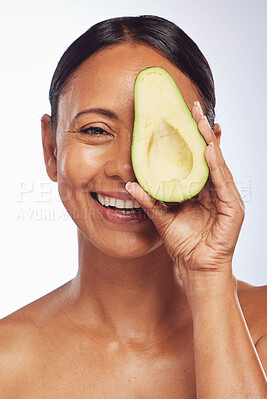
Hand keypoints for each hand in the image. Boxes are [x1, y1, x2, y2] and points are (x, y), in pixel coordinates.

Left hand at [126, 102, 244, 285]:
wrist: (196, 268)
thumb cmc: (184, 245)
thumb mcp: (163, 218)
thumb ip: (150, 200)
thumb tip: (130, 185)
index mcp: (200, 191)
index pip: (197, 160)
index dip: (191, 139)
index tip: (183, 118)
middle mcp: (215, 190)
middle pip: (209, 156)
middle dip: (202, 132)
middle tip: (195, 109)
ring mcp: (226, 198)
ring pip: (218, 164)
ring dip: (210, 143)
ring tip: (201, 122)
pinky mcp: (233, 209)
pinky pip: (224, 183)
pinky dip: (216, 167)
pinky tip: (209, 151)